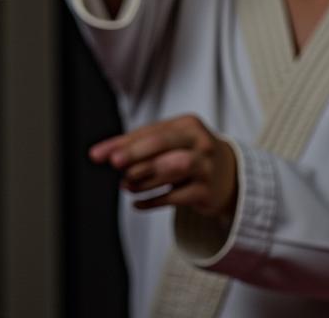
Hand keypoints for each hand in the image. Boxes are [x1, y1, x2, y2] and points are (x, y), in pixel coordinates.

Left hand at [90, 114, 237, 218]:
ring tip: (125, 185)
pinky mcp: (207, 192)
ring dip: (143, 178)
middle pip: (163, 144)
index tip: (97, 154)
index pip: (150, 131)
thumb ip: (140, 145)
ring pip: (171, 169)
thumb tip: (106, 153)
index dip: (122, 142)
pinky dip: (153, 200)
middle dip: (135, 153)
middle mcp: (199, 142)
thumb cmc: (190, 153)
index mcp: (187, 125)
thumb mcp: (171, 143)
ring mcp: (205, 167)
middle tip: (114, 162)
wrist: (230, 175)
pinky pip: (175, 197)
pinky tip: (137, 203)